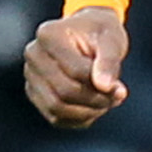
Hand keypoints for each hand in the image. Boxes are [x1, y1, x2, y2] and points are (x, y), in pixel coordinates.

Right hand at [22, 6, 128, 128]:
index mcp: (48, 35)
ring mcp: (31, 76)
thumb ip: (109, 60)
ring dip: (88, 112)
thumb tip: (104, 86)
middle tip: (117, 97)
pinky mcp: (35, 94)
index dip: (101, 85)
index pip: (75, 71)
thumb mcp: (112, 39)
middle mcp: (33, 55)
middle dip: (95, 100)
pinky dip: (79, 118)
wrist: (87, 35)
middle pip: (64, 92)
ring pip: (57, 109)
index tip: (120, 88)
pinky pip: (56, 118)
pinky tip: (95, 107)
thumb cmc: (100, 33)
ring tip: (107, 102)